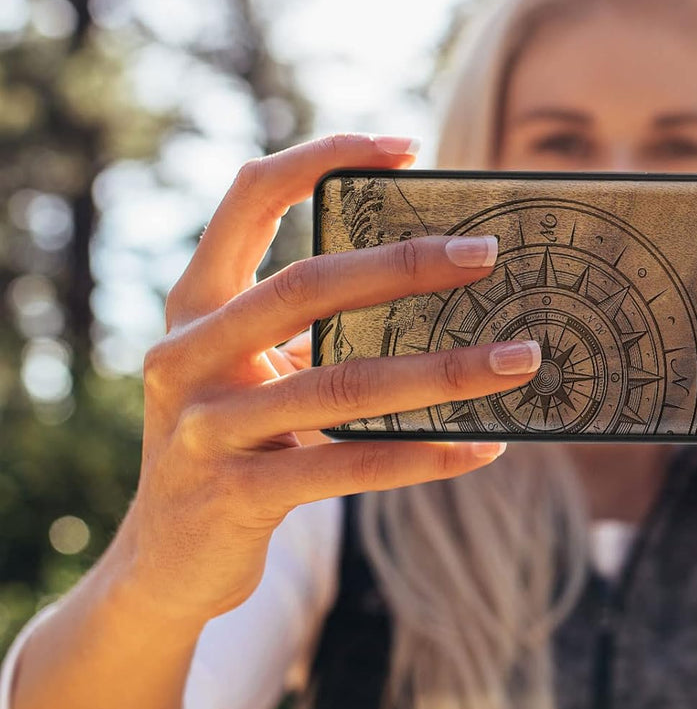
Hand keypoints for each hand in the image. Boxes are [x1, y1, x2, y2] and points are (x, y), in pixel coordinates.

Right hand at [118, 134, 541, 624]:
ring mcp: (205, 428)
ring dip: (444, 370)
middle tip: (486, 254)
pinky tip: (483, 447)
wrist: (164, 560)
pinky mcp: (235, 496)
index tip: (407, 148)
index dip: (323, 157)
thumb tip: (435, 281)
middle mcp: (188, 354)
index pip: (250, 198)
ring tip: (519, 359)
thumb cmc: (233, 439)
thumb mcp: (251, 369)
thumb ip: (310, 326)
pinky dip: (424, 455)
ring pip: (341, 384)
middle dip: (404, 265)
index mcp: (196, 304)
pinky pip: (348, 467)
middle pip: (306, 286)